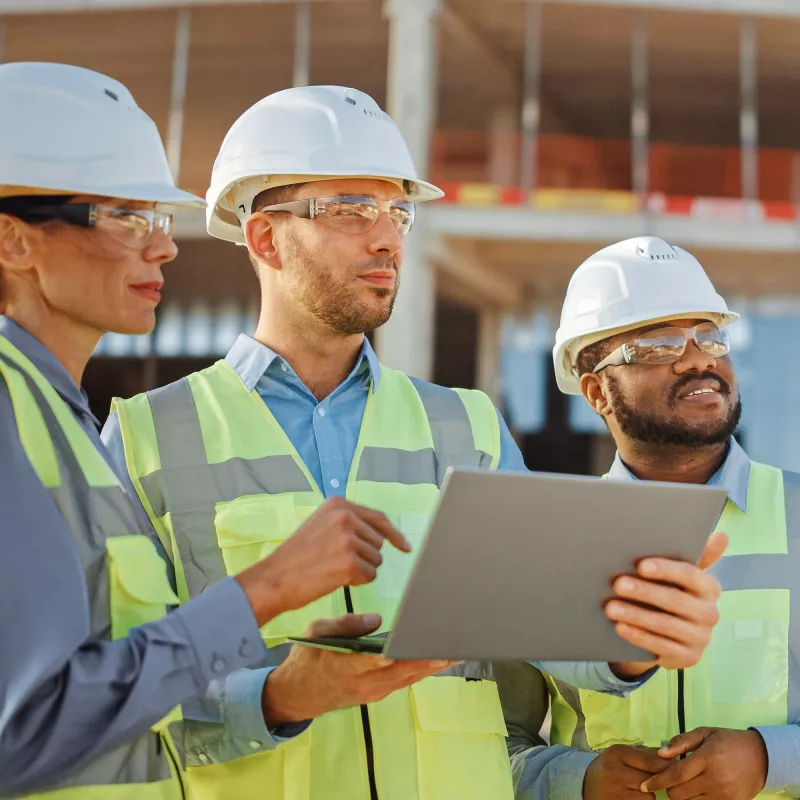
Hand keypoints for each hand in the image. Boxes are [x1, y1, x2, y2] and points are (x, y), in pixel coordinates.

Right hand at [236, 497, 410, 625]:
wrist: (274, 578)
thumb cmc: (297, 556)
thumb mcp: (321, 524)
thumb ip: (348, 522)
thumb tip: (382, 533)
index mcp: (338, 504)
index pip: (378, 518)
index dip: (394, 534)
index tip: (405, 547)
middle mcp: (344, 517)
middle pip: (379, 542)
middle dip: (366, 555)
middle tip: (338, 562)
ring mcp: (348, 539)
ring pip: (376, 560)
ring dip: (361, 570)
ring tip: (334, 569)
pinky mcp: (350, 562)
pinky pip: (370, 575)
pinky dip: (358, 581)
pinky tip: (336, 579)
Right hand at [262, 614, 454, 726]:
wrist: (297, 694)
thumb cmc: (307, 658)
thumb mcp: (316, 631)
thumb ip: (346, 624)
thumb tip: (377, 620)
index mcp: (343, 665)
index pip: (371, 660)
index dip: (392, 656)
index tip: (411, 647)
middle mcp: (361, 684)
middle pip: (401, 671)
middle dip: (427, 658)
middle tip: (451, 645)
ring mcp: (371, 692)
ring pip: (407, 679)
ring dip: (431, 666)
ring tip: (455, 650)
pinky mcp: (377, 694)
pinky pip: (404, 682)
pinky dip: (421, 670)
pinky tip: (438, 659)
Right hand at [583, 744, 670, 798]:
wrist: (586, 785)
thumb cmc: (609, 766)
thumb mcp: (621, 754)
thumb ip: (644, 753)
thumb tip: (669, 756)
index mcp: (617, 753)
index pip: (650, 761)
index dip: (667, 766)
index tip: (677, 768)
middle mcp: (616, 772)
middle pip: (652, 779)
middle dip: (659, 781)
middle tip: (664, 780)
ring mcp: (616, 792)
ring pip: (649, 797)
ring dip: (651, 795)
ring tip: (643, 789)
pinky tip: (636, 797)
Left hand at [606, 531, 726, 675]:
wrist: (671, 631)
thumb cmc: (672, 591)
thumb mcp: (680, 574)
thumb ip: (695, 555)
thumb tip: (721, 536)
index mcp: (710, 587)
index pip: (690, 575)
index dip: (666, 569)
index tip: (641, 565)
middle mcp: (710, 613)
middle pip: (675, 600)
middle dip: (644, 591)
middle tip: (617, 584)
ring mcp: (701, 637)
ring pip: (665, 624)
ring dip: (636, 615)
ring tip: (611, 607)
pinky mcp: (689, 657)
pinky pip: (661, 646)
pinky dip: (638, 636)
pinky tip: (620, 627)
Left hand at [641, 727, 767, 798]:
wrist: (762, 758)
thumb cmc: (729, 741)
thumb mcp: (705, 733)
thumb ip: (681, 741)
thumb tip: (660, 753)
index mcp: (707, 758)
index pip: (676, 774)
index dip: (658, 781)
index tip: (645, 785)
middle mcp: (715, 780)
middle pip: (680, 793)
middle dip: (668, 788)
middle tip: (668, 779)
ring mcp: (724, 795)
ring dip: (681, 796)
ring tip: (683, 784)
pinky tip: (694, 791)